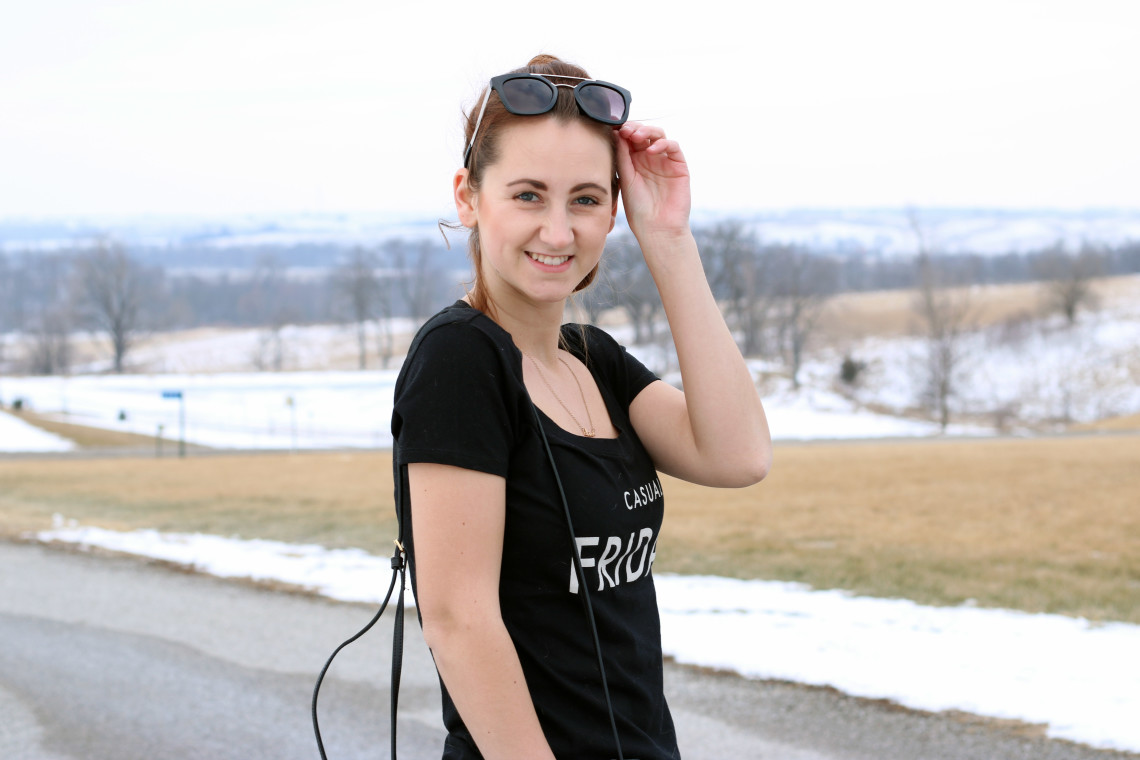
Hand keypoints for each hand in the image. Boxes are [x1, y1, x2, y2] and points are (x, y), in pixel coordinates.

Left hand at [615, 121, 691, 241]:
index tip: (613, 128)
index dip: (623, 130)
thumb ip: (623, 156)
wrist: (656, 228)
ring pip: (658, 135)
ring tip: (636, 137)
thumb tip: (616, 132)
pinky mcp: (679, 165)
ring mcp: (664, 160)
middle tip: (625, 130)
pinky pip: (673, 146)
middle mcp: (649, 158)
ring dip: (647, 131)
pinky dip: (662, 144)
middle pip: (643, 133)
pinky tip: (651, 151)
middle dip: (634, 128)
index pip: (629, 138)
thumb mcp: (626, 178)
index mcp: (634, 160)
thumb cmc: (638, 208)